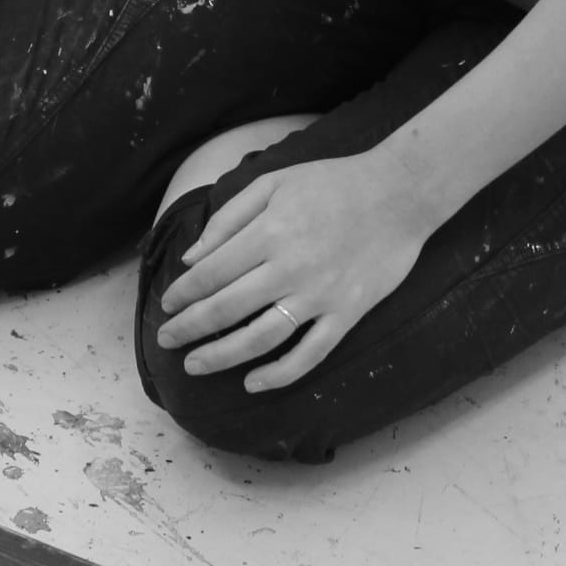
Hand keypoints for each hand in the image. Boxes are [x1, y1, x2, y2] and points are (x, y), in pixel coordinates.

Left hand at [156, 146, 434, 393]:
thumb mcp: (277, 182)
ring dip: (222, 356)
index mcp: (271, 230)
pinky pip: (310, 353)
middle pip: (227, 308)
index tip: (166, 306)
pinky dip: (280, 374)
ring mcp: (321, 294)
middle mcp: (291, 266)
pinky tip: (253, 382)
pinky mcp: (348, 313)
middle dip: (189, 328)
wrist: (400, 191)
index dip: (183, 294)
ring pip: (261, 338)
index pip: (212, 273)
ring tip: (195, 365)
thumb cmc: (334, 182)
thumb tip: (192, 258)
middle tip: (165, 341)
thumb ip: (231, 217)